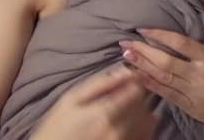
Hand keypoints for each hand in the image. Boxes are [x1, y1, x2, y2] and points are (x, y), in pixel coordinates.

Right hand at [30, 65, 153, 139]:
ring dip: (140, 110)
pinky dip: (143, 126)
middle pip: (143, 104)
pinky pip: (145, 135)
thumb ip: (99, 84)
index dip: (136, 80)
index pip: (137, 90)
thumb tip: (124, 69)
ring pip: (147, 120)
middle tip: (124, 93)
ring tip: (124, 108)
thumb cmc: (56, 127)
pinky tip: (130, 123)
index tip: (131, 78)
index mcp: (105, 112)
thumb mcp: (70, 100)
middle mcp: (118, 130)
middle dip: (136, 95)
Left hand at [121, 3, 203, 137]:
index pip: (179, 43)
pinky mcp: (193, 109)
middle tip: (124, 42)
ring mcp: (195, 94)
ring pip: (162, 79)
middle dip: (142, 51)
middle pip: (165, 61)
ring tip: (125, 58)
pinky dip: (151, 87)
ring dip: (142, 68)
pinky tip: (139, 79)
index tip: (142, 28)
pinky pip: (168, 97)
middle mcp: (201, 76)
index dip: (158, 34)